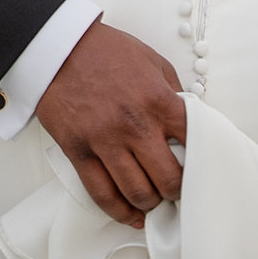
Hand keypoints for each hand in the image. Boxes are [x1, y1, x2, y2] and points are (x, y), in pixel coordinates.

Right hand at [36, 20, 184, 229]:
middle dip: (176, 189)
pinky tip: (130, 214)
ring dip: (150, 202)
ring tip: (152, 197)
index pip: (194, 143)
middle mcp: (134, 124)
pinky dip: (120, 212)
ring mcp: (105, 140)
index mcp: (157, 99)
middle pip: (169, 179)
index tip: (197, 164)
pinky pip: (102, 194)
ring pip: (138, 193)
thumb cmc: (104, 50)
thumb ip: (172, 91)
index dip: (200, 157)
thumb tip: (187, 120)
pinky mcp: (79, 151)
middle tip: (174, 187)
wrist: (57, 45)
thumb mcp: (150, 59)